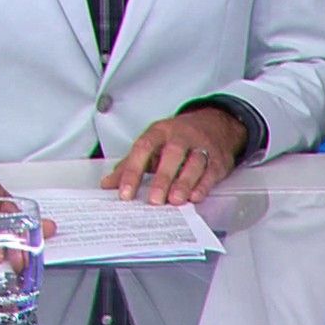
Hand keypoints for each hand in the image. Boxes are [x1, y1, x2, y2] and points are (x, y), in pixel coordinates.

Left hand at [101, 106, 245, 204]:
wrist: (215, 124)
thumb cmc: (177, 138)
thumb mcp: (152, 144)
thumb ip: (130, 164)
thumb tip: (107, 184)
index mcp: (160, 132)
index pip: (143, 148)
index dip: (133, 171)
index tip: (124, 193)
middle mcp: (181, 137)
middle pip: (172, 154)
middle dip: (163, 178)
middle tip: (154, 200)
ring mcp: (201, 146)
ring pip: (194, 162)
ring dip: (184, 182)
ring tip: (175, 200)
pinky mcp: (217, 159)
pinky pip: (211, 171)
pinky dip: (204, 185)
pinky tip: (195, 196)